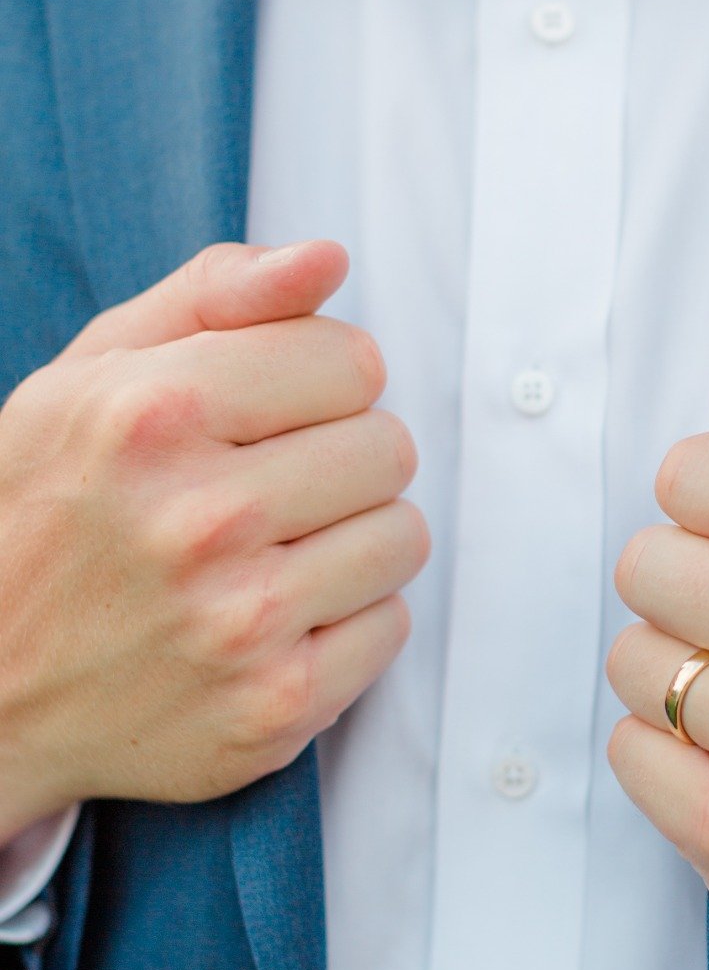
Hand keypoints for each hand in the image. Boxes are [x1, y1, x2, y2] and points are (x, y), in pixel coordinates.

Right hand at [0, 241, 427, 840]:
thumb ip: (213, 297)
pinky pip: (392, 626)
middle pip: (388, 448)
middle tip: (267, 488)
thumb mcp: (88, 378)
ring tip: (271, 552)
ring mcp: (242, 624)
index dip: (317, 382)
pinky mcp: (277, 708)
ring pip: (403, 536)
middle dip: (337, 458)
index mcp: (152, 416)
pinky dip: (346, 620)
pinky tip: (273, 620)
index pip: (353, 361)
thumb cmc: (44, 514)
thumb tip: (327, 260)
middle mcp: (200, 520)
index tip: (271, 413)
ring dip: (350, 538)